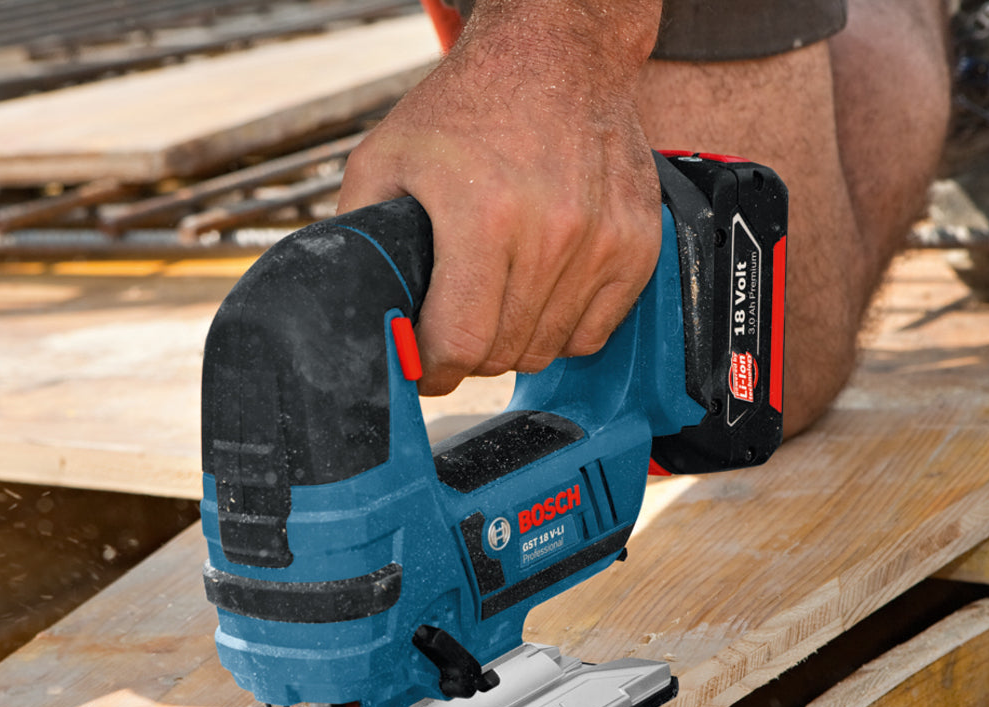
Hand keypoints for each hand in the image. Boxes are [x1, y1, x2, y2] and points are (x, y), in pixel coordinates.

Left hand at [338, 0, 662, 395]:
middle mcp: (551, 233)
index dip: (433, 369)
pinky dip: (563, 330)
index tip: (423, 366)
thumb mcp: (385, 157)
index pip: (462, 343)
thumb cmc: (468, 105)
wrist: (559, 55)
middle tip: (454, 329)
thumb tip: (350, 306)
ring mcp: (603, 241)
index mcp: (483, 217)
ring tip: (495, 306)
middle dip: (470, 355)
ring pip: (550, 349)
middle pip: (505, 353)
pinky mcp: (638, 244)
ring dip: (516, 343)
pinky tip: (538, 296)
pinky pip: (595, 332)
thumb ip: (359, 234)